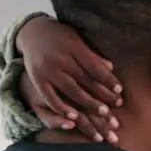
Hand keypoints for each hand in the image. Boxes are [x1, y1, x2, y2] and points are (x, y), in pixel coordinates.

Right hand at [17, 16, 122, 143]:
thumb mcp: (76, 39)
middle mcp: (60, 58)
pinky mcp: (37, 80)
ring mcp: (48, 70)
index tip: (120, 90)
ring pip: (71, 90)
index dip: (107, 79)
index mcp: (73, 46)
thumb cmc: (60, 36)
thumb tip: (111, 67)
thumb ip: (91, 55)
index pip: (94, 66)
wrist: (31, 32)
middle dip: (102, 94)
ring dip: (88, 103)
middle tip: (116, 106)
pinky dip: (62, 108)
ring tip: (103, 113)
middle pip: (85, 79)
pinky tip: (74, 118)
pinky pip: (50, 97)